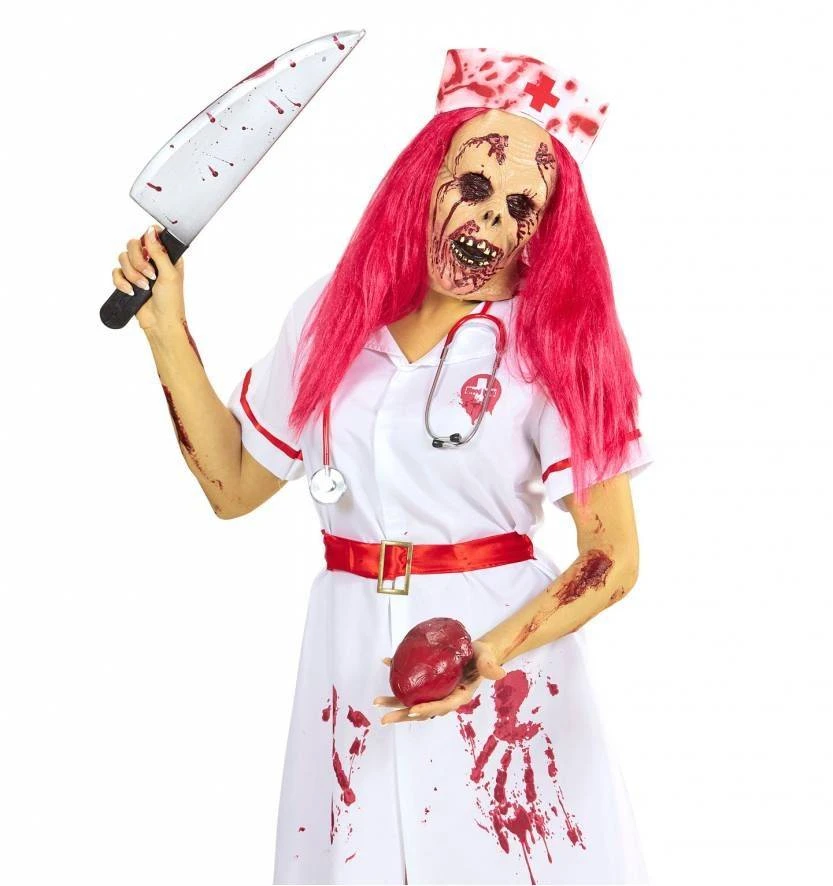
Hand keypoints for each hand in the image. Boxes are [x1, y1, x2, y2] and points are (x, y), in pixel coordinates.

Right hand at [111, 224, 185, 331]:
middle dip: (138, 261)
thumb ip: (159, 252)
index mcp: (166, 256)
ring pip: (123, 258)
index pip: (152, 235)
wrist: (160, 323)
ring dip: (132, 274)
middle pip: (133, 244)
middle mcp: (151, 261)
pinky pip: (116, 272)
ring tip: (144, 287)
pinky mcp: (128, 281)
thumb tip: (151, 231)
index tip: (148, 250)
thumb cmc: (171, 301)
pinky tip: (132, 291)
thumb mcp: (169, 274)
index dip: (147, 239)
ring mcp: (138, 270)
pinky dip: (122, 282)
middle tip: (150, 274)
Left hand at [373, 638, 506, 724]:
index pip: (441, 706)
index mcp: (457, 696)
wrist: (476, 652)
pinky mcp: (427, 681)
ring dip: (394, 702)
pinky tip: (386, 662)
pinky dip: (397, 673)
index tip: (411, 711)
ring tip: (377, 702)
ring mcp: (433, 691)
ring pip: (412, 700)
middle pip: (421, 709)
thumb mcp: (487, 660)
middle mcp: (443, 697)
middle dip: (402, 715)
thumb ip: (490, 666)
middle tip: (384, 718)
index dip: (426, 709)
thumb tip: (500, 673)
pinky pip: (411, 682)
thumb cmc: (482, 657)